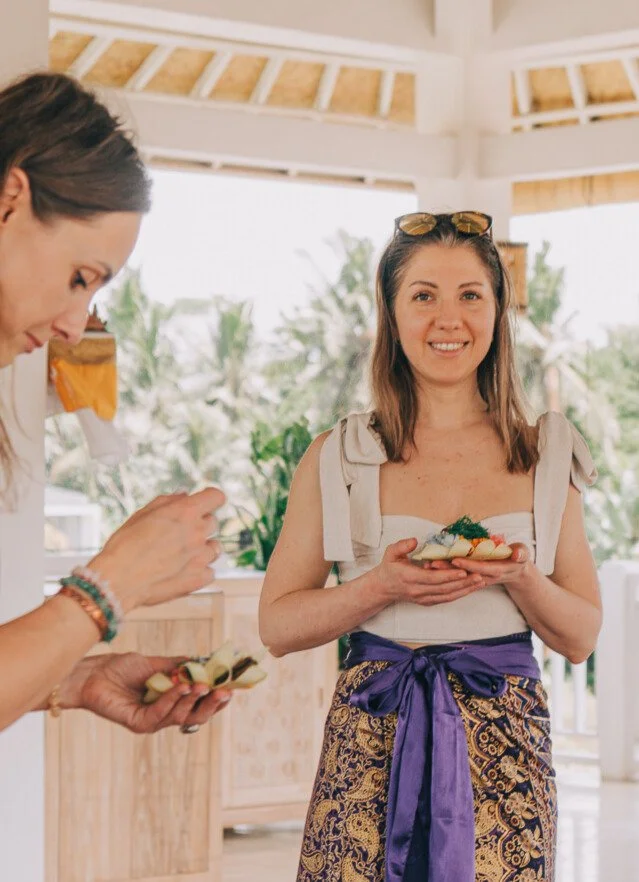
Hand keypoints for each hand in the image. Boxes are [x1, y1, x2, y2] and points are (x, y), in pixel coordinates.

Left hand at [60, 653, 231, 733]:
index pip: (199, 705)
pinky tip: (181, 686)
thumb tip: (206, 660)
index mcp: (171, 701)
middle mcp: (164, 714)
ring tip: (201, 684)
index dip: (216, 699)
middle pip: (195, 716)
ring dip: (193, 699)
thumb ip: (180, 665)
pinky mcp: (138, 723)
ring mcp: (152, 721)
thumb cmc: (122, 667)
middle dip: (212, 704)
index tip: (232, 688)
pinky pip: (160, 714)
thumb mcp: (157, 663)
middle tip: (225, 692)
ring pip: (181, 716)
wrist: (93, 672)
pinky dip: (172, 699)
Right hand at [89, 488, 225, 611]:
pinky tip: (182, 572)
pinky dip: (199, 571)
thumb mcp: (142, 514)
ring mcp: (200, 557)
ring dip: (202, 549)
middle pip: (213, 523)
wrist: (117, 580)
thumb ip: (168, 501)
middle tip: (179, 534)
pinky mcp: (198, 579)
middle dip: (199, 525)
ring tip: (180, 555)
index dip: (209, 499)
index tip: (202, 504)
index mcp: (185, 512)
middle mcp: (197, 533)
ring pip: (214, 548)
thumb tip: (184, 495)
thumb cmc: (125, 545)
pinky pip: (209, 572)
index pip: (216, 497)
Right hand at [373, 538, 485, 606]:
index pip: (432, 578)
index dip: (448, 575)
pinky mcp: (427, 601)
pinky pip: (445, 599)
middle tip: (479, 576)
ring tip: (480, 582)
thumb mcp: (390, 552)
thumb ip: (401, 546)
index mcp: (409, 577)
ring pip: (447, 596)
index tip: (463, 571)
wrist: (383, 587)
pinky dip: (459, 594)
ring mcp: (423, 598)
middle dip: (463, 583)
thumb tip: (414, 541)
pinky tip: (470, 589)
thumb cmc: (389, 567)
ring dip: (465, 590)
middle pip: (444, 589)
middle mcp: (417, 590)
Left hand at [439, 542, 532, 588]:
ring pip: (458, 576)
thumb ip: (521, 553)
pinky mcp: (472, 577)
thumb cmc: (519, 558)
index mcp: (497, 570)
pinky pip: (457, 575)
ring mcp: (478, 578)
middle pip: (465, 574)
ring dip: (443, 571)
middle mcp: (485, 576)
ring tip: (428, 564)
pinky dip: (446, 571)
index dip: (468, 564)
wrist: (517, 571)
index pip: (480, 568)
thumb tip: (517, 554)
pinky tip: (433, 566)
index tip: (455, 559)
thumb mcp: (523, 553)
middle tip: (432, 563)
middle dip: (449, 569)